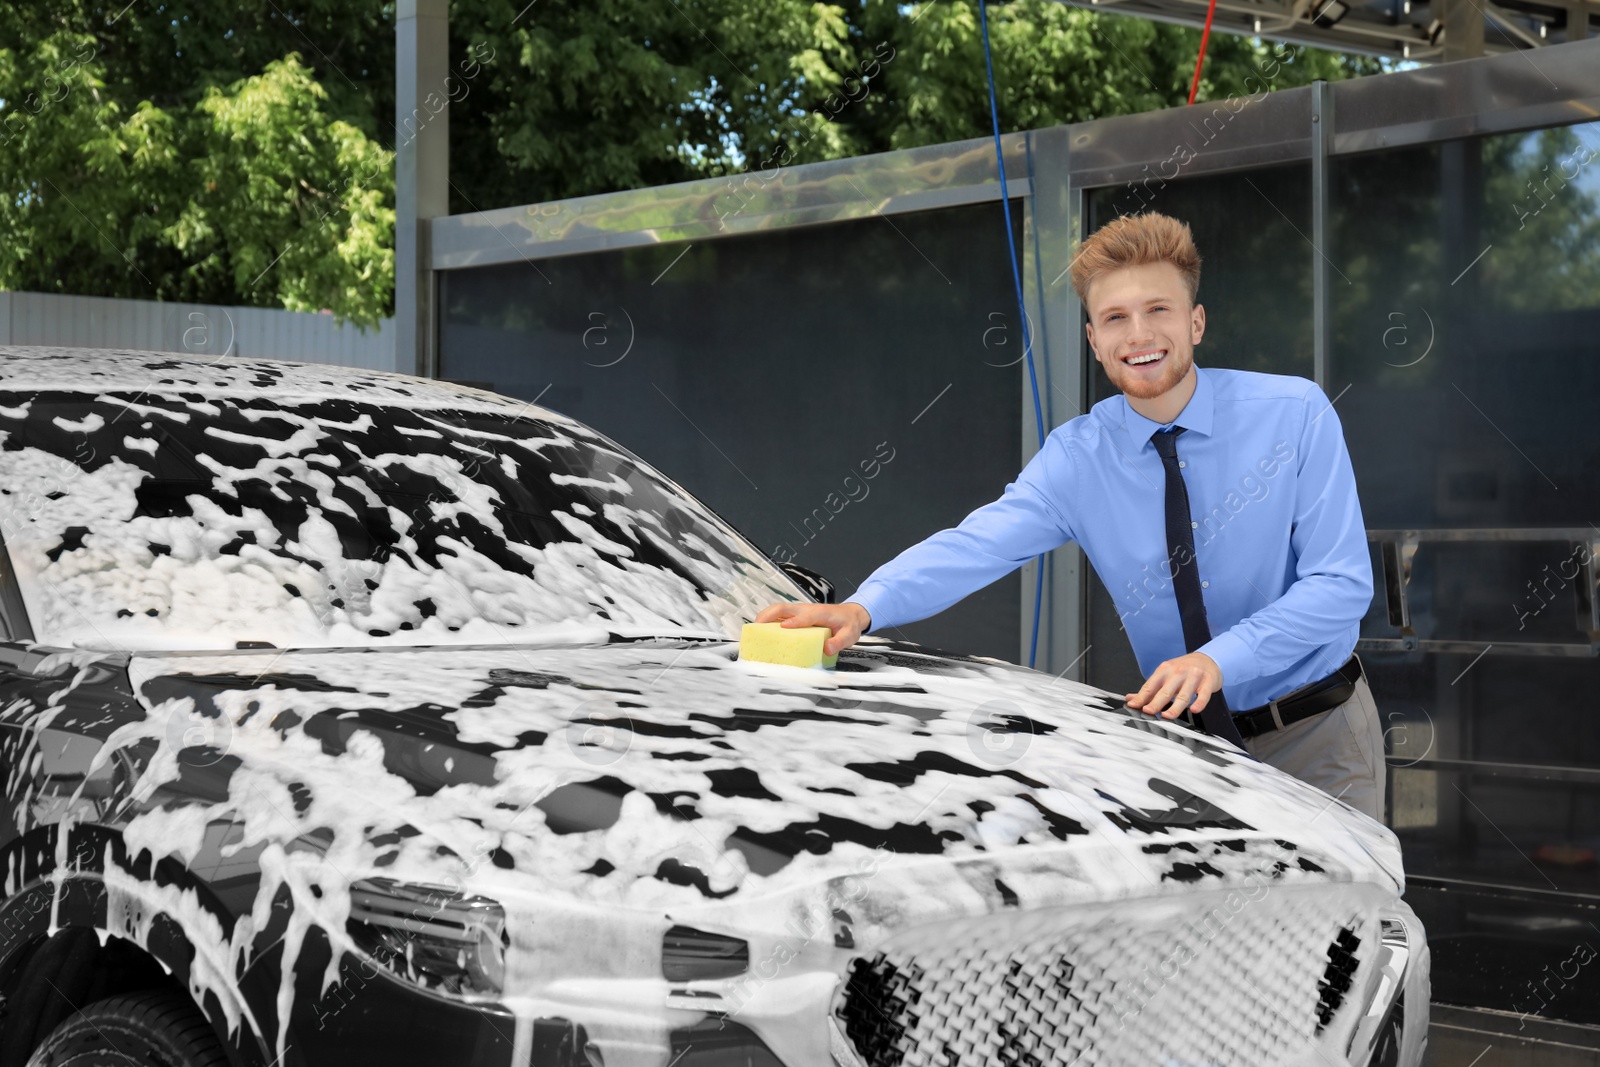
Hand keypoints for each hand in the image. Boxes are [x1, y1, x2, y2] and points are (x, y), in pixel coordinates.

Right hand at [753, 601, 871, 656]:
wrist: (850, 614)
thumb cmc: (848, 624)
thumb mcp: (850, 635)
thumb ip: (840, 642)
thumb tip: (827, 649)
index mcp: (820, 613)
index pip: (805, 616)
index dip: (795, 621)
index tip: (783, 627)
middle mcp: (807, 609)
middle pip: (783, 607)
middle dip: (768, 615)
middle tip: (756, 628)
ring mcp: (800, 611)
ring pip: (778, 609)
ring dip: (765, 617)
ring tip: (753, 630)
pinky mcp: (796, 615)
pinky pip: (780, 614)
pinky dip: (768, 620)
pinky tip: (761, 631)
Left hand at [1126, 652, 1222, 719]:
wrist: (1207, 659)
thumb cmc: (1184, 669)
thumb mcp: (1165, 674)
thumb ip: (1150, 689)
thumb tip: (1130, 699)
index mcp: (1165, 670)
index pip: (1150, 686)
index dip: (1141, 697)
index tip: (1133, 705)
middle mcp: (1178, 672)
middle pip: (1165, 691)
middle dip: (1155, 702)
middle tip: (1148, 712)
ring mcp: (1193, 677)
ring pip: (1183, 695)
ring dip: (1175, 707)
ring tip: (1167, 716)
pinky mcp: (1208, 682)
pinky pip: (1203, 694)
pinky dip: (1199, 703)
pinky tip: (1194, 710)